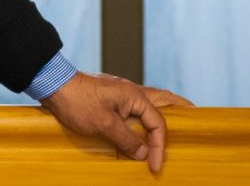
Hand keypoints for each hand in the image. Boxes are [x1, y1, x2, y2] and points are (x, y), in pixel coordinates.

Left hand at [39, 71, 193, 173]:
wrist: (52, 85)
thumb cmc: (77, 101)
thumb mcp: (103, 124)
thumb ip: (126, 139)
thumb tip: (143, 153)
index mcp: (134, 95)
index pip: (158, 123)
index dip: (159, 146)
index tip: (154, 165)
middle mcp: (132, 92)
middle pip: (164, 101)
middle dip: (180, 111)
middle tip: (196, 118)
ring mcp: (121, 93)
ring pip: (150, 103)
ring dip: (163, 114)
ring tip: (175, 123)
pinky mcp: (111, 98)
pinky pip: (135, 108)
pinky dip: (144, 117)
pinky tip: (142, 126)